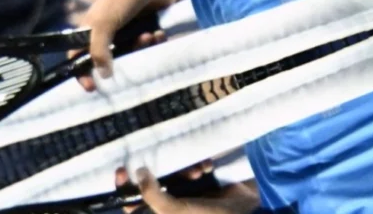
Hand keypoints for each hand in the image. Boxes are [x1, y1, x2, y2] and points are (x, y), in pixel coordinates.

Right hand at [73, 0, 176, 90]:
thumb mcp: (104, 24)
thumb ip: (99, 51)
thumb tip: (104, 76)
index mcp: (91, 29)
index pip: (79, 56)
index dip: (82, 73)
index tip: (92, 88)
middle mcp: (109, 31)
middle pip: (111, 60)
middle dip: (124, 62)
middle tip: (133, 60)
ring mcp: (129, 29)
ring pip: (134, 54)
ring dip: (143, 49)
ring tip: (150, 36)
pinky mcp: (148, 26)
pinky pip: (150, 46)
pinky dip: (155, 43)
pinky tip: (159, 34)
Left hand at [118, 166, 260, 213]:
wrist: (250, 212)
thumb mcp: (176, 212)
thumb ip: (153, 195)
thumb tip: (138, 174)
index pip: (134, 204)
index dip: (124, 188)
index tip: (121, 170)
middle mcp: (174, 206)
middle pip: (153, 183)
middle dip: (160, 173)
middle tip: (162, 163)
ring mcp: (189, 194)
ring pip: (173, 174)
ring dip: (182, 170)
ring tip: (196, 172)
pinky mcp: (204, 183)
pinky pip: (192, 168)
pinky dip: (198, 166)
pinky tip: (207, 167)